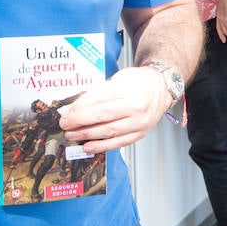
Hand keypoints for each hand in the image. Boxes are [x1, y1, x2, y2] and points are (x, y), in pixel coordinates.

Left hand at [58, 66, 172, 151]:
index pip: (99, 99)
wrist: (161, 88)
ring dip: (87, 135)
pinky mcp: (140, 134)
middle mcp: (136, 107)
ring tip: (72, 136)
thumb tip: (77, 106)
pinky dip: (101, 146)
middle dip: (79, 122)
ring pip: (108, 131)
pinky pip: (118, 142)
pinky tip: (88, 146)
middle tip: (65, 125)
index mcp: (129, 90)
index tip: (67, 112)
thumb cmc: (138, 82)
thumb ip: (100, 92)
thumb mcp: (119, 79)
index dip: (80, 107)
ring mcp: (139, 122)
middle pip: (102, 116)